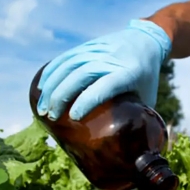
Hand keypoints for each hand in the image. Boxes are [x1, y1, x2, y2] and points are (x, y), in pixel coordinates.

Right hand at [36, 19, 171, 120]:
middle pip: (81, 74)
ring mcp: (98, 50)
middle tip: (51, 117)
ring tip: (42, 108)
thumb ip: (136, 120)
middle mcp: (111, 59)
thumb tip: (127, 150)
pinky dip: (51, 72)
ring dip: (52, 86)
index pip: (105, 86)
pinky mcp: (88, 46)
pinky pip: (65, 57)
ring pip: (69, 65)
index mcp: (129, 73)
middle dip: (62, 96)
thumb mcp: (147, 98)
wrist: (147, 40)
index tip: (74, 117)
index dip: (87, 100)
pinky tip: (41, 87)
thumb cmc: (147, 77)